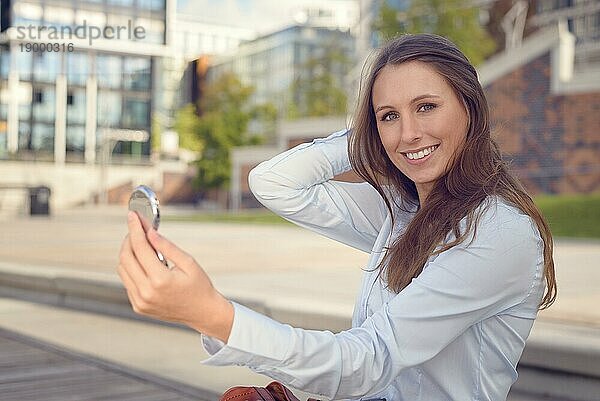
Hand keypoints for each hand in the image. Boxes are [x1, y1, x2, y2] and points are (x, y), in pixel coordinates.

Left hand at [117, 211, 233, 341]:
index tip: (132, 217)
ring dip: (128, 254)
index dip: (135, 229)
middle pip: (126, 258)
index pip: (140, 248)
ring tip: (141, 246)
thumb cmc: (199, 287)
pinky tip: (143, 263)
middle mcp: (146, 292)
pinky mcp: (138, 306)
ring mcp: (140, 301)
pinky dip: (131, 268)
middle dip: (129, 239)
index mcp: (160, 280)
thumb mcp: (188, 263)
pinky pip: (127, 282)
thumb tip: (150, 232)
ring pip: (122, 270)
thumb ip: (167, 247)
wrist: (202, 313)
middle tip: (136, 229)